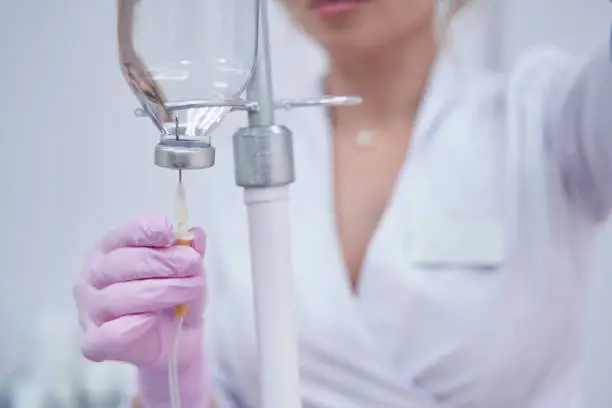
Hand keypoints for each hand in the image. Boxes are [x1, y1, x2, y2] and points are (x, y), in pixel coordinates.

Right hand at [73, 215, 210, 407]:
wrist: (176, 340)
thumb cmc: (174, 296)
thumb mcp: (189, 270)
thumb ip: (191, 251)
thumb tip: (195, 234)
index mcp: (111, 249)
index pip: (124, 234)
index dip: (147, 231)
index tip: (171, 233)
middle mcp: (94, 275)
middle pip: (122, 263)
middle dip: (162, 261)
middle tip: (192, 264)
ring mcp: (90, 309)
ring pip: (118, 297)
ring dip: (161, 291)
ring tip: (189, 290)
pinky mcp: (93, 341)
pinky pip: (107, 335)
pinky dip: (131, 326)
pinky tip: (151, 319)